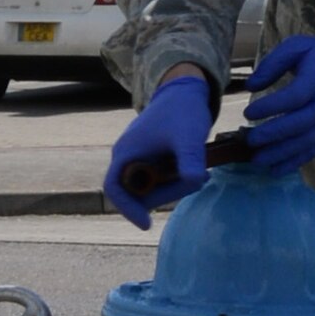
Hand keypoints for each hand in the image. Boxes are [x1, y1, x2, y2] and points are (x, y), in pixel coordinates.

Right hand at [103, 74, 212, 229]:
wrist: (185, 90)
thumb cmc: (183, 111)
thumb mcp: (189, 137)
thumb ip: (190, 160)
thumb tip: (194, 183)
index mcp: (126, 153)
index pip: (115, 188)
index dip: (127, 209)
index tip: (146, 224)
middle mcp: (127, 158)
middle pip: (137, 193)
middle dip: (165, 194)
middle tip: (194, 182)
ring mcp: (138, 159)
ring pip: (151, 188)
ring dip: (174, 187)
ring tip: (200, 172)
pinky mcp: (151, 159)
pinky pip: (159, 180)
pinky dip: (176, 181)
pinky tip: (197, 170)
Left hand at [243, 35, 314, 175]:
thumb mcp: (299, 46)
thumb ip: (273, 63)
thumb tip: (251, 86)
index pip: (295, 96)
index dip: (271, 107)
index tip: (248, 112)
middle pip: (301, 124)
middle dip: (274, 134)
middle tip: (250, 140)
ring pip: (306, 142)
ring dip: (281, 154)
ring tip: (257, 159)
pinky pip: (313, 151)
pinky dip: (294, 163)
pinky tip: (275, 169)